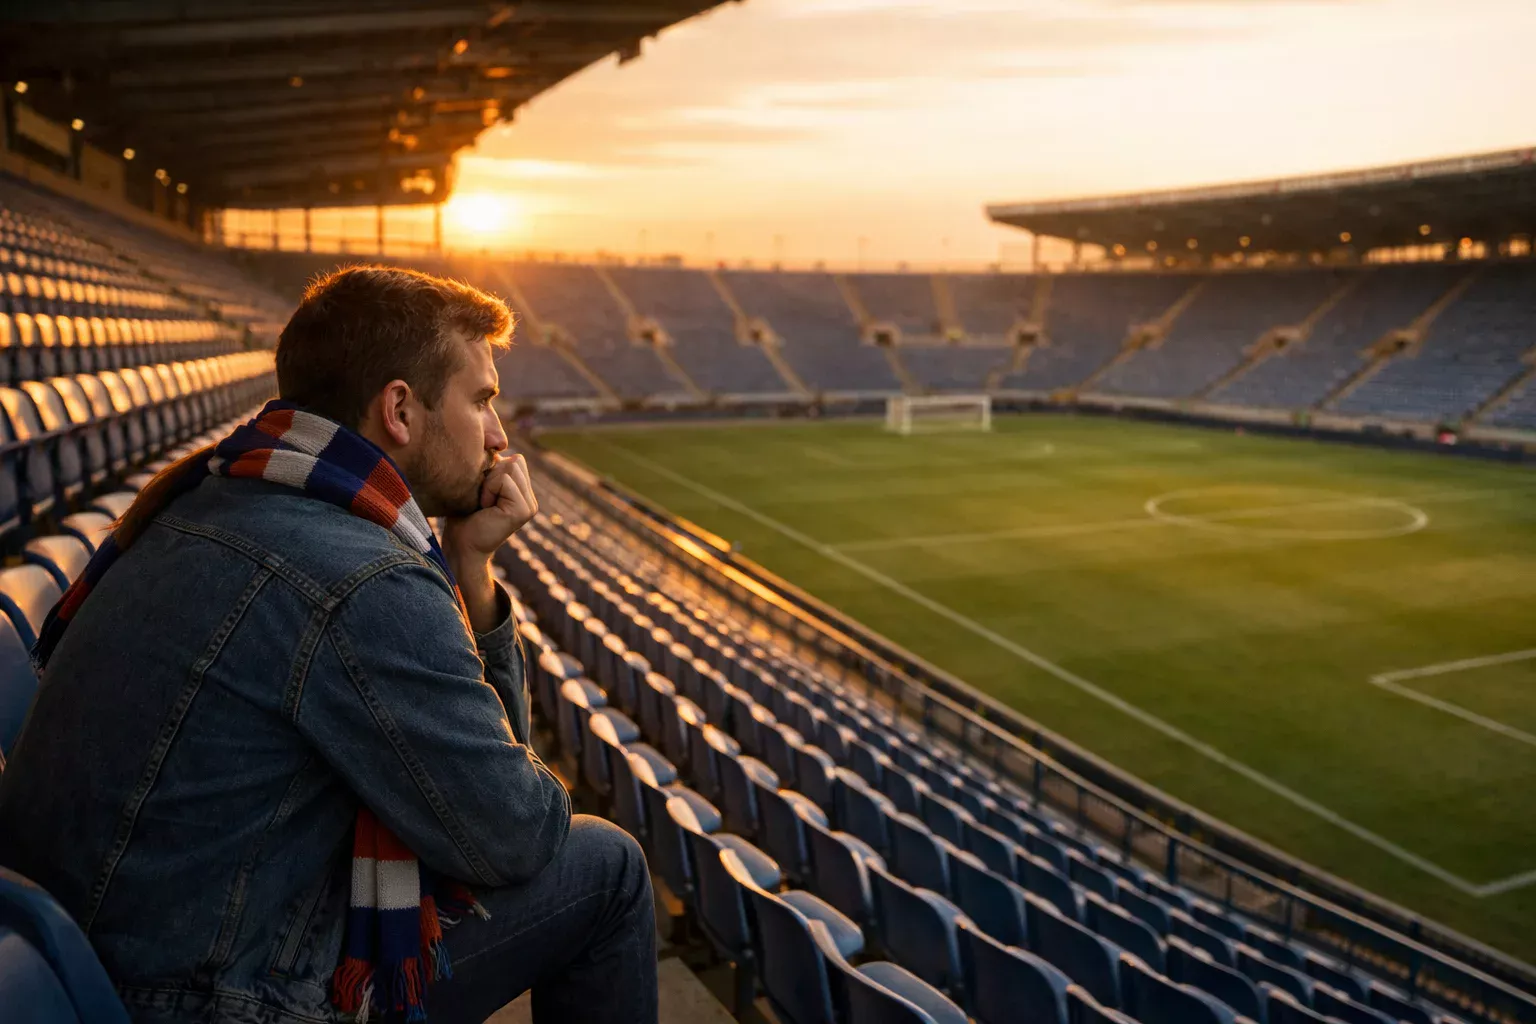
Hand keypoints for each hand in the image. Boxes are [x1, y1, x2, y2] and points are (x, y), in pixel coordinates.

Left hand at [440, 453, 537, 569]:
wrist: (461, 545)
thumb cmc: (463, 516)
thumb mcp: (479, 485)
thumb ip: (493, 468)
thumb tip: (497, 447)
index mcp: (522, 492)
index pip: (515, 459)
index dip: (493, 469)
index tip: (481, 492)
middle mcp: (530, 498)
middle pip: (516, 460)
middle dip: (492, 474)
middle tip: (482, 498)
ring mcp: (530, 505)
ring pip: (511, 467)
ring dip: (489, 482)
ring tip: (483, 503)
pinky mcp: (524, 510)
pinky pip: (506, 481)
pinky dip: (489, 490)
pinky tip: (485, 507)